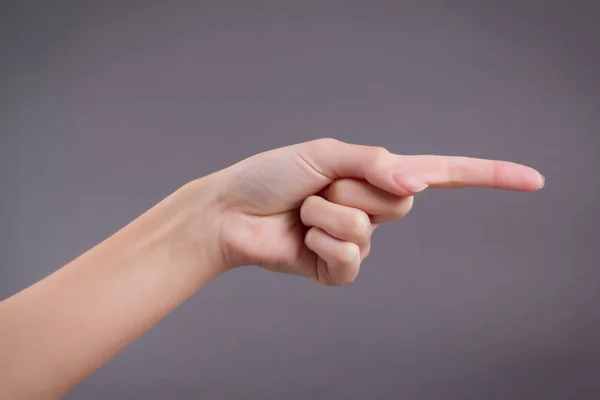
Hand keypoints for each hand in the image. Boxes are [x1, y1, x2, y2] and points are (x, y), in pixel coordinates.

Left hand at [199, 138, 543, 284]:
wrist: (233, 211)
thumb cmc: (273, 174)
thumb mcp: (327, 153)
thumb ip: (375, 163)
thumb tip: (419, 183)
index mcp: (377, 175)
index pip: (443, 175)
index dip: (487, 177)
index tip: (531, 181)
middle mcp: (374, 207)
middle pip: (398, 202)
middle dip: (351, 188)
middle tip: (319, 187)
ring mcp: (357, 240)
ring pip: (365, 227)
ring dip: (326, 212)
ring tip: (302, 210)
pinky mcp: (337, 267)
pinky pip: (348, 257)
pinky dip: (320, 241)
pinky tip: (301, 236)